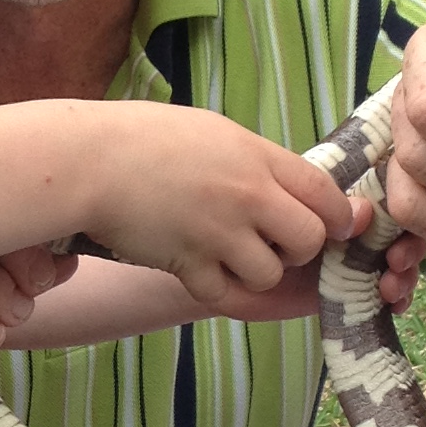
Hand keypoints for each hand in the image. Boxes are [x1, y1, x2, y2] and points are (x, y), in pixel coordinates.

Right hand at [80, 110, 349, 304]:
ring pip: (269, 274)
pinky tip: (197, 267)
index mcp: (257, 157)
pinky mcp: (187, 264)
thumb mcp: (213, 133)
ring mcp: (218, 232)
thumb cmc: (144, 138)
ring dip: (255, 272)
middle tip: (271, 242)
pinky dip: (216, 288)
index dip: (338, 215)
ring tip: (228, 255)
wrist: (87, 161)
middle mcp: (247, 196)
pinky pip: (224, 293)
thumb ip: (257, 162)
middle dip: (298, 249)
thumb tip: (293, 188)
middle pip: (310, 240)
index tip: (334, 224)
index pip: (326, 194)